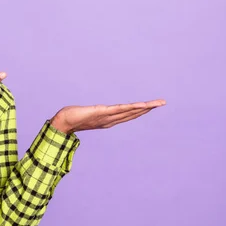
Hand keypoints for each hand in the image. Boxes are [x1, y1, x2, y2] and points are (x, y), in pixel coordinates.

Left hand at [50, 99, 165, 133]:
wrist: (62, 122)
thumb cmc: (71, 118)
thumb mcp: (86, 114)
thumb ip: (90, 114)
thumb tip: (90, 112)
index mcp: (108, 120)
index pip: (127, 115)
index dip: (140, 111)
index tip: (151, 106)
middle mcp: (110, 120)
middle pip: (133, 114)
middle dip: (148, 109)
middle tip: (162, 102)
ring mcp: (108, 117)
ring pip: (130, 112)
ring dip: (145, 107)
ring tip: (158, 103)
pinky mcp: (103, 112)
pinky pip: (121, 109)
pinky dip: (132, 107)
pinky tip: (142, 104)